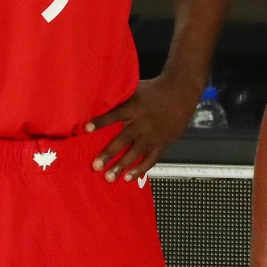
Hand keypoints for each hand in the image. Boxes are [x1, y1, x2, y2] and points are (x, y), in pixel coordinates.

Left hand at [85, 75, 201, 181]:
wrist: (180, 95)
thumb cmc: (153, 91)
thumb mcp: (135, 89)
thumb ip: (119, 97)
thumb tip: (96, 99)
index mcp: (134, 106)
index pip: (114, 114)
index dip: (101, 121)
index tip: (86, 129)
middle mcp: (142, 122)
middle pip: (123, 139)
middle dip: (109, 153)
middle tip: (96, 166)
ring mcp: (152, 135)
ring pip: (135, 153)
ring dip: (121, 166)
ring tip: (109, 178)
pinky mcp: (161, 144)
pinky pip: (150, 160)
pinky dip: (140, 170)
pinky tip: (128, 177)